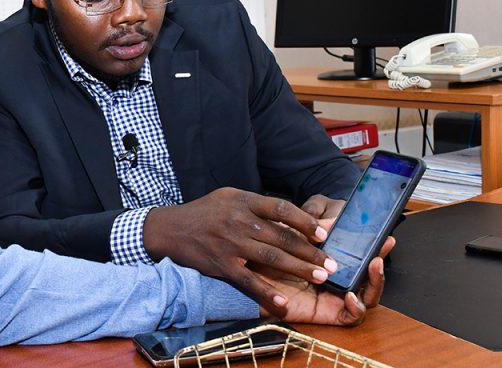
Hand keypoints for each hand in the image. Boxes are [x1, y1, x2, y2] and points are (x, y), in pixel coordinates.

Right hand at [142, 187, 336, 312]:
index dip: (305, 221)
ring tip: (321, 277)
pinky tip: (283, 302)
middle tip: (332, 264)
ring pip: (272, 258)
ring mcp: (230, 243)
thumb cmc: (203, 212)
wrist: (169, 229)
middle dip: (311, 251)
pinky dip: (267, 292)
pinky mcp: (221, 264)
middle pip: (282, 237)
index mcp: (243, 201)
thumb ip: (256, 206)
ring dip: (299, 269)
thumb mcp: (229, 198)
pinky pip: (248, 281)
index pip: (281, 208)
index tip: (323, 234)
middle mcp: (239, 221)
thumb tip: (289, 217)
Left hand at [261, 236, 394, 325]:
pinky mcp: (328, 314)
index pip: (360, 257)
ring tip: (374, 266)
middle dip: (381, 261)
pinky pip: (351, 316)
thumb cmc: (268, 256)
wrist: (250, 278)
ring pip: (366, 296)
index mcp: (331, 262)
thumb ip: (315, 230)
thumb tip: (337, 220)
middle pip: (369, 277)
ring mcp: (334, 298)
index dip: (375, 248)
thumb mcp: (293, 237)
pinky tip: (350, 295)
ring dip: (375, 282)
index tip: (384, 236)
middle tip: (385, 246)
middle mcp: (337, 280)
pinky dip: (356, 307)